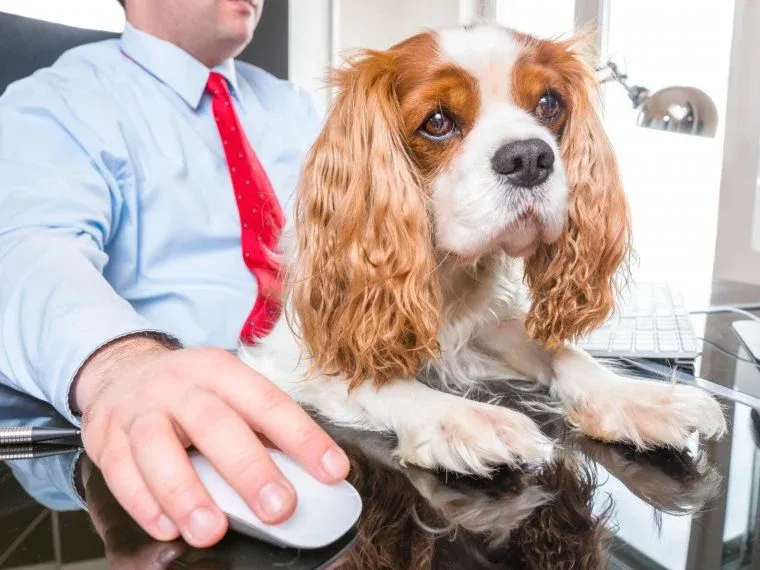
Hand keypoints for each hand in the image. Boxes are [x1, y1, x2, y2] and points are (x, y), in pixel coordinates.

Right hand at [72, 335, 350, 547]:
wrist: (120, 369)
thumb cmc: (189, 391)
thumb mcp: (226, 391)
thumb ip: (259, 428)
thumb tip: (309, 475)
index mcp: (220, 371)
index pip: (268, 402)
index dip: (302, 437)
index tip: (332, 471)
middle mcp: (180, 386)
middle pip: (215, 425)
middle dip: (249, 470)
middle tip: (278, 508)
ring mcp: (140, 410)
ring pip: (159, 450)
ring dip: (187, 494)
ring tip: (211, 531)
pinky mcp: (106, 438)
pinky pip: (121, 472)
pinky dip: (144, 504)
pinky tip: (167, 528)